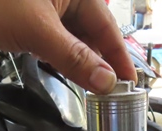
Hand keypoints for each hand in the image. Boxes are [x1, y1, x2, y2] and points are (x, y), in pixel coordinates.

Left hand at [0, 0, 136, 93]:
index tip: (129, 84)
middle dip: (99, 62)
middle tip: (107, 92)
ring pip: (74, 36)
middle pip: (94, 33)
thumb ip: (74, 59)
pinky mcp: (31, 10)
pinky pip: (55, 34)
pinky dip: (59, 52)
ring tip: (85, 84)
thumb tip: (104, 80)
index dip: (120, 59)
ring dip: (78, 60)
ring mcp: (49, 2)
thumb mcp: (38, 33)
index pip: (110, 29)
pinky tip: (59, 66)